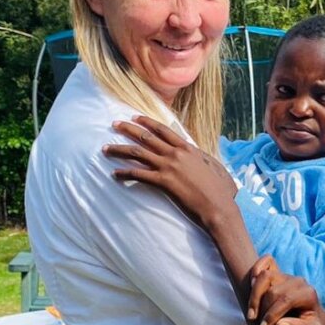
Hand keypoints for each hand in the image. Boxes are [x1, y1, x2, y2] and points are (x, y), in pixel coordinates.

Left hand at [103, 115, 236, 230]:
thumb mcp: (212, 167)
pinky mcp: (164, 182)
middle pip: (146, 137)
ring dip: (119, 150)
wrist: (219, 206)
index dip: (147, 122)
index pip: (163, 130)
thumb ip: (200, 158)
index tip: (135, 117)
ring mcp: (169, 167)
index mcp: (188, 148)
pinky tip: (115, 173)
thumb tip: (196, 153)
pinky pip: (138, 174)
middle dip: (127, 129)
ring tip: (106, 149)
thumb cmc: (219, 190)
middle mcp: (176, 154)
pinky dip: (125, 173)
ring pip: (137, 153)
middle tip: (114, 125)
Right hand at [249, 255, 324, 324]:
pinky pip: (266, 262)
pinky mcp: (279, 273)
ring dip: (254, 295)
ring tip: (251, 314)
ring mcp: (287, 276)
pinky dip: (256, 270)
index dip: (272, 314)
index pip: (286, 300)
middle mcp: (298, 281)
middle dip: (263, 310)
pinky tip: (251, 285)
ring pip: (265, 276)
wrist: (315, 316)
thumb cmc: (313, 324)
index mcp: (308, 293)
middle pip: (273, 291)